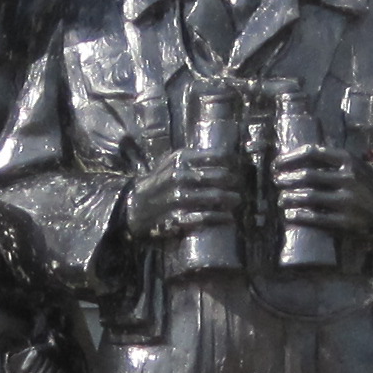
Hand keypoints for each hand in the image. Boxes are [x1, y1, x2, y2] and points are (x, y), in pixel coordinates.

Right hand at [123, 148, 249, 241]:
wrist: (134, 206)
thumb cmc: (159, 182)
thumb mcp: (171, 163)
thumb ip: (193, 157)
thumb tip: (225, 154)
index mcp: (180, 160)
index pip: (216, 156)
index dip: (231, 162)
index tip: (237, 166)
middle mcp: (179, 176)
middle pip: (218, 176)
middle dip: (232, 181)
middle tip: (238, 185)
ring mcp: (178, 198)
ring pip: (213, 196)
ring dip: (229, 199)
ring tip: (237, 200)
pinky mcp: (177, 218)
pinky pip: (204, 217)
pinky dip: (219, 217)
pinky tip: (228, 217)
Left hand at [270, 142, 372, 241]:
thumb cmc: (365, 183)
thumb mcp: (354, 164)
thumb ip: (331, 159)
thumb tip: (297, 155)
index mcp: (347, 160)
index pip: (311, 153)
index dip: (290, 158)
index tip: (277, 164)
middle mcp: (347, 178)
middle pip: (306, 175)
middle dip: (286, 179)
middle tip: (278, 182)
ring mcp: (347, 201)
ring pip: (308, 197)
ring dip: (288, 198)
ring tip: (282, 199)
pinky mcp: (346, 221)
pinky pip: (315, 218)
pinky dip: (299, 216)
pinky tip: (290, 215)